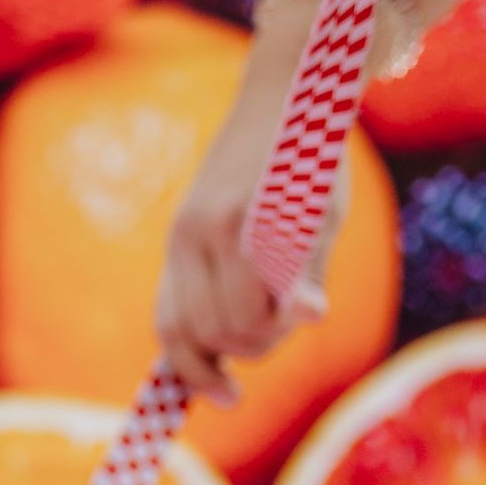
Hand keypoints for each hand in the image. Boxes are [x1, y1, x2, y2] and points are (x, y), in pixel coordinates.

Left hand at [155, 62, 337, 402]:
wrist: (299, 85)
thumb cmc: (288, 164)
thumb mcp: (263, 231)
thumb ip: (252, 290)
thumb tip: (260, 352)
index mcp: (182, 247)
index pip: (173, 330)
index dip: (194, 375)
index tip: (227, 399)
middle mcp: (189, 237)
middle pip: (210, 335)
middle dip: (252, 350)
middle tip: (285, 322)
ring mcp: (220, 223)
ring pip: (238, 323)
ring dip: (275, 330)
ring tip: (302, 298)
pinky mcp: (261, 211)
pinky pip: (271, 288)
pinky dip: (293, 308)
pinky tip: (312, 308)